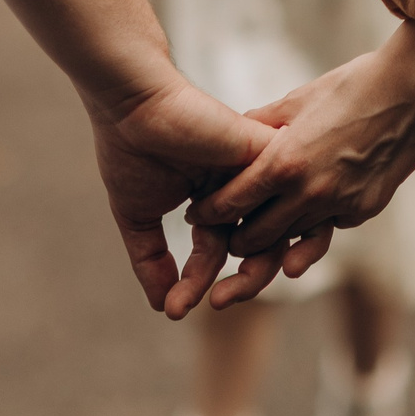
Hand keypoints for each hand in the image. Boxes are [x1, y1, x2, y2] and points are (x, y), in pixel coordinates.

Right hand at [0, 0, 326, 317]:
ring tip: (224, 295)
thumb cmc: (129, 150)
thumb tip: (164, 307)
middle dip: (239, 282)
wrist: (131, 105)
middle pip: (255, 246)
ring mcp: (255, 172)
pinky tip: (243, 256)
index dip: (197, 281)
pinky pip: (285, 198)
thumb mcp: (137, 215)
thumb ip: (151, 260)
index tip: (177, 310)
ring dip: (254, 266)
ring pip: (273, 228)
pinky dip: (270, 230)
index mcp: (215, 200)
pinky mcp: (267, 153)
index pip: (217, 250)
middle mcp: (240, 188)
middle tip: (216, 306)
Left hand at [186, 21, 414, 309]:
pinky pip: (325, 228)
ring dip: (268, 246)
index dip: (207, 212)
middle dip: (233, 240)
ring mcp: (339, 207)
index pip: (231, 202)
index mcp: (284, 163)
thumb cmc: (350, 87)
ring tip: (250, 244)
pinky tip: (302, 218)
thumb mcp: (296, 101)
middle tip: (219, 235)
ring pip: (289, 243)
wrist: (412, 91)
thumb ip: (258, 127)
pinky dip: (309, 227)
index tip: (196, 213)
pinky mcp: (363, 211)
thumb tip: (231, 141)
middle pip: (255, 237)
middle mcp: (309, 193)